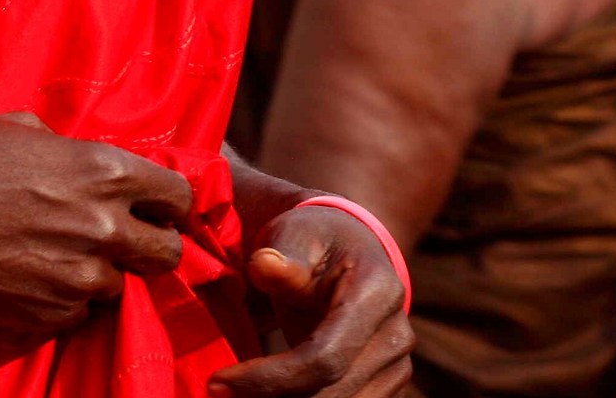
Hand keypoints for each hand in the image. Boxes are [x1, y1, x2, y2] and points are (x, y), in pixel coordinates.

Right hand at [0, 112, 193, 331]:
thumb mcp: (16, 128)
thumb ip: (67, 148)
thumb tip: (83, 159)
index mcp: (102, 170)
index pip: (179, 197)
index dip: (167, 204)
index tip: (151, 209)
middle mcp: (102, 226)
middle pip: (168, 254)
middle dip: (148, 247)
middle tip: (117, 241)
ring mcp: (77, 277)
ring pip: (120, 287)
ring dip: (97, 274)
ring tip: (54, 256)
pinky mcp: (49, 315)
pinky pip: (79, 313)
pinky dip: (63, 299)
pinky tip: (28, 276)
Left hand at [212, 205, 410, 396]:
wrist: (347, 246)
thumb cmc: (313, 238)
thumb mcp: (293, 234)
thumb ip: (282, 255)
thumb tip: (264, 267)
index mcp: (376, 293)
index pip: (324, 357)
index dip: (271, 377)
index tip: (221, 380)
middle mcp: (396, 336)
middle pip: (333, 392)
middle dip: (272, 397)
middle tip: (219, 391)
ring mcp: (396, 365)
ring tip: (238, 392)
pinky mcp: (385, 383)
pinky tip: (264, 394)